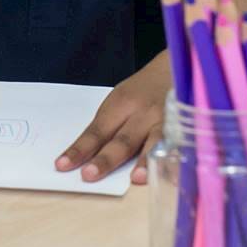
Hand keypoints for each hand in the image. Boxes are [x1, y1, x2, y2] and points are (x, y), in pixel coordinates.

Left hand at [56, 61, 168, 183]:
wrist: (175, 67)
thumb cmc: (142, 91)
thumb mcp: (122, 100)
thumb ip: (110, 126)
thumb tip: (88, 155)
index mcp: (121, 103)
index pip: (96, 131)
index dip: (80, 149)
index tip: (62, 165)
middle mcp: (142, 112)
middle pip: (122, 140)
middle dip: (105, 159)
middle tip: (89, 175)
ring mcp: (166, 120)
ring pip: (153, 142)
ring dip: (144, 161)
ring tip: (135, 179)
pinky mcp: (184, 128)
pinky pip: (179, 146)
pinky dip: (175, 162)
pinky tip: (171, 176)